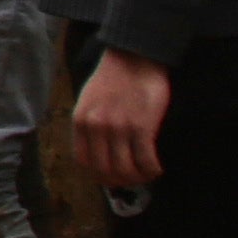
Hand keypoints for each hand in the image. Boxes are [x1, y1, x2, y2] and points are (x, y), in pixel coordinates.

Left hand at [71, 50, 172, 193]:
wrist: (134, 56)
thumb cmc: (115, 77)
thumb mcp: (90, 100)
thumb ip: (91, 123)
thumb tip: (99, 151)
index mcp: (81, 121)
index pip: (84, 161)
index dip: (98, 175)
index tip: (110, 178)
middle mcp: (96, 127)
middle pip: (104, 170)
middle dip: (120, 181)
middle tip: (133, 180)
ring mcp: (118, 128)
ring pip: (125, 169)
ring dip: (138, 178)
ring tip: (147, 175)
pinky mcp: (141, 126)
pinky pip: (145, 160)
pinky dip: (152, 170)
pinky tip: (157, 168)